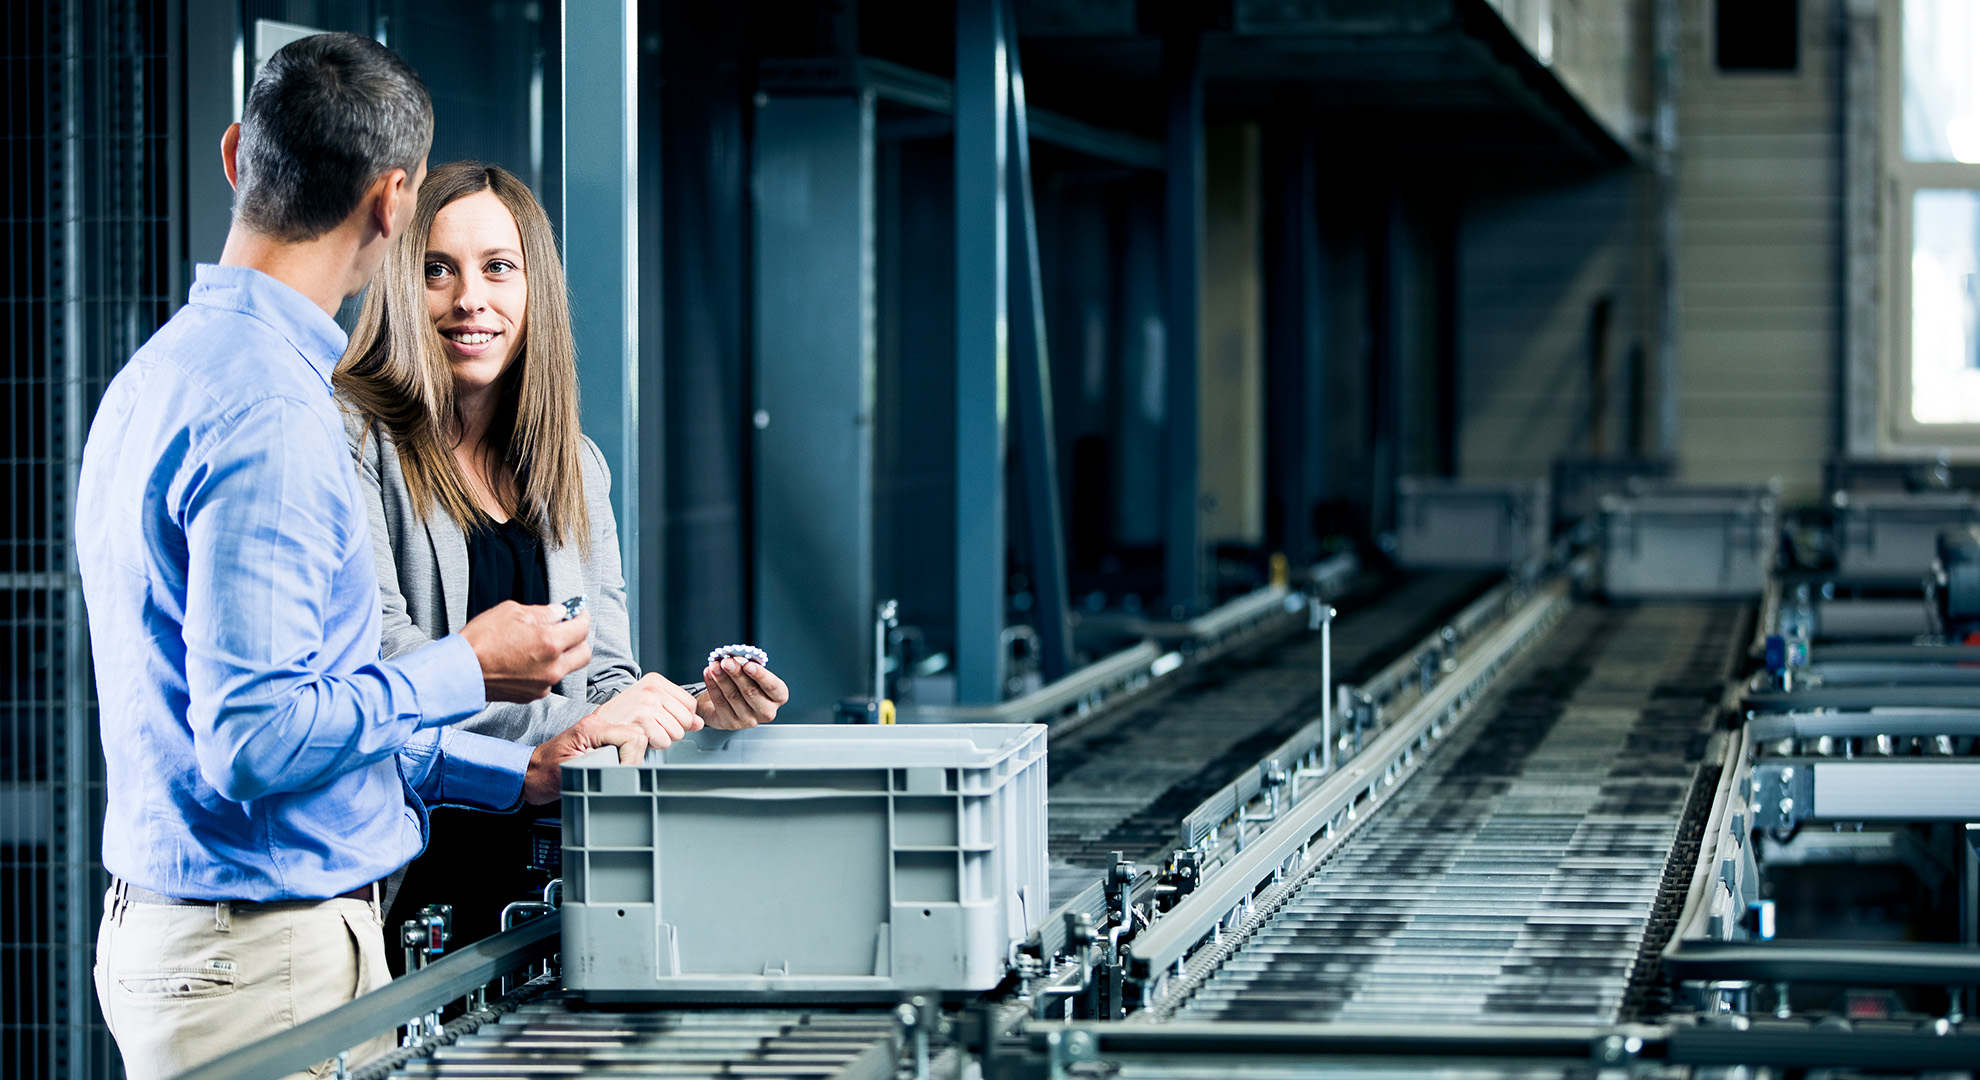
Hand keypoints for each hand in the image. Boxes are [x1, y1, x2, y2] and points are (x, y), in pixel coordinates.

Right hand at [460, 601, 590, 702]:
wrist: (459, 672)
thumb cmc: (480, 640)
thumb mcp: (511, 612)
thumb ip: (542, 612)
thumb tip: (560, 613)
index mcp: (550, 642)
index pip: (582, 629)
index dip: (582, 617)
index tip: (578, 613)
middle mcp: (552, 667)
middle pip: (584, 654)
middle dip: (579, 639)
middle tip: (567, 629)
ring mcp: (543, 684)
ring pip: (567, 668)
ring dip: (563, 655)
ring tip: (543, 643)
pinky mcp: (532, 695)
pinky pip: (549, 680)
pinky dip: (546, 668)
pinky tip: (529, 659)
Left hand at [523, 711, 648, 803]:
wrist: (530, 774)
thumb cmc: (544, 775)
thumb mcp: (575, 772)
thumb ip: (602, 767)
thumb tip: (624, 771)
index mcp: (591, 728)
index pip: (632, 736)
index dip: (632, 759)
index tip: (622, 775)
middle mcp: (598, 725)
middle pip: (637, 736)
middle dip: (633, 759)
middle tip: (617, 775)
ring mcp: (600, 731)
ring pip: (635, 740)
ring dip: (629, 760)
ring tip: (612, 773)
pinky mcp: (601, 739)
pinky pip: (626, 745)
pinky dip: (624, 760)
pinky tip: (611, 769)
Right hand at [588, 673, 701, 750]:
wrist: (597, 725)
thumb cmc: (624, 715)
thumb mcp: (652, 706)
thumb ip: (678, 712)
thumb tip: (699, 723)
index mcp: (656, 681)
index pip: (690, 704)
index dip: (681, 718)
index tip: (664, 719)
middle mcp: (652, 689)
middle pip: (686, 719)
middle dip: (673, 729)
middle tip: (653, 727)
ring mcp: (646, 702)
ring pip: (677, 732)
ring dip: (663, 738)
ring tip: (647, 731)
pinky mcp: (641, 718)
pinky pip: (664, 741)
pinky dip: (655, 744)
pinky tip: (642, 736)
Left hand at [697, 658, 789, 730]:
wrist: (730, 701)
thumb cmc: (746, 684)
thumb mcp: (753, 673)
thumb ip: (749, 666)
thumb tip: (737, 658)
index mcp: (778, 697)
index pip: (772, 686)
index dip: (760, 675)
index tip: (747, 664)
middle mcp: (767, 711)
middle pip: (751, 692)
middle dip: (736, 674)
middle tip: (726, 662)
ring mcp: (750, 720)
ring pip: (733, 696)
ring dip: (722, 679)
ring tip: (714, 666)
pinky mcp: (732, 723)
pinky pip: (720, 703)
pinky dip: (713, 687)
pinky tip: (709, 675)